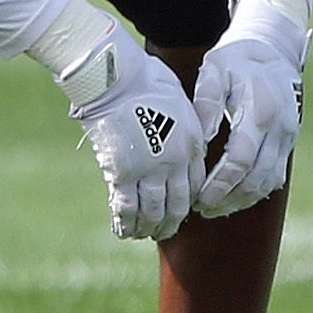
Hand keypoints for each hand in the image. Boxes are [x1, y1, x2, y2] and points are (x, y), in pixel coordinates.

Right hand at [49, 15, 201, 241]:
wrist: (118, 77)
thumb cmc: (144, 79)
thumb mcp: (178, 101)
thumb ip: (183, 123)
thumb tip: (175, 130)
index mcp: (192, 144)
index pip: (194, 185)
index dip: (187, 203)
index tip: (180, 211)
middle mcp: (175, 162)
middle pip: (177, 204)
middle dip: (170, 223)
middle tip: (164, 232)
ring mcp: (150, 169)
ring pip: (153, 211)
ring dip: (148, 227)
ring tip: (142, 235)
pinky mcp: (122, 172)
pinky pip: (126, 207)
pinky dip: (125, 223)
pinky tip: (123, 231)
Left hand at [192, 0, 309, 217]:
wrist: (271, 49)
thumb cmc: (235, 59)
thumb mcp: (215, 70)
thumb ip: (206, 102)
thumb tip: (201, 137)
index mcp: (260, 111)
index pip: (241, 159)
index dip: (220, 183)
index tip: (200, 197)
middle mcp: (279, 127)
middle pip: (256, 177)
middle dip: (229, 198)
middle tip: (202, 208)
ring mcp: (288, 136)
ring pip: (268, 181)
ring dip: (242, 199)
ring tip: (213, 208)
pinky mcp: (288, 141)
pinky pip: (275, 175)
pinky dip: (255, 191)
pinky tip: (233, 198)